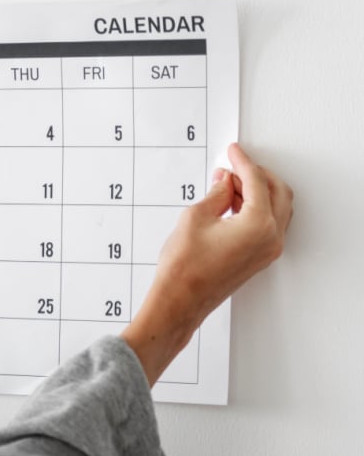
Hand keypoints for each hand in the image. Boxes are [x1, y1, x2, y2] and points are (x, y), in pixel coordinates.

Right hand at [122, 143, 293, 384]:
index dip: (242, 163)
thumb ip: (216, 195)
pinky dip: (256, 209)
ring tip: (228, 186)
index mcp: (258, 224)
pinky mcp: (259, 259)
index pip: (256, 182)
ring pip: (275, 208)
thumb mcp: (195, 218)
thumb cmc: (183, 268)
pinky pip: (268, 224)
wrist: (179, 302)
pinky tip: (233, 205)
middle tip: (232, 167)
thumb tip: (225, 183)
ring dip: (257, 192)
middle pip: (276, 192)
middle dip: (255, 175)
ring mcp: (267, 250)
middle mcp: (270, 238)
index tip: (233, 152)